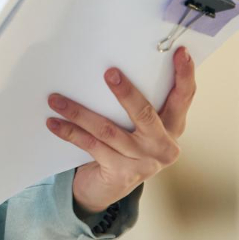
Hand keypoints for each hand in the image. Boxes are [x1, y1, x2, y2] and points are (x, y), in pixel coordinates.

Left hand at [44, 45, 195, 214]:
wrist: (108, 188)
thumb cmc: (124, 146)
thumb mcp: (139, 126)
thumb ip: (138, 103)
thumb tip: (116, 62)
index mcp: (173, 127)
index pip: (183, 97)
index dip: (184, 75)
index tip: (180, 52)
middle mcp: (162, 146)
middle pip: (145, 114)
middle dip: (126, 92)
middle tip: (109, 73)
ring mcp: (143, 162)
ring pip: (108, 130)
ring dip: (79, 112)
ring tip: (56, 99)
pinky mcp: (120, 173)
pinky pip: (91, 146)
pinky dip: (70, 133)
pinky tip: (54, 122)